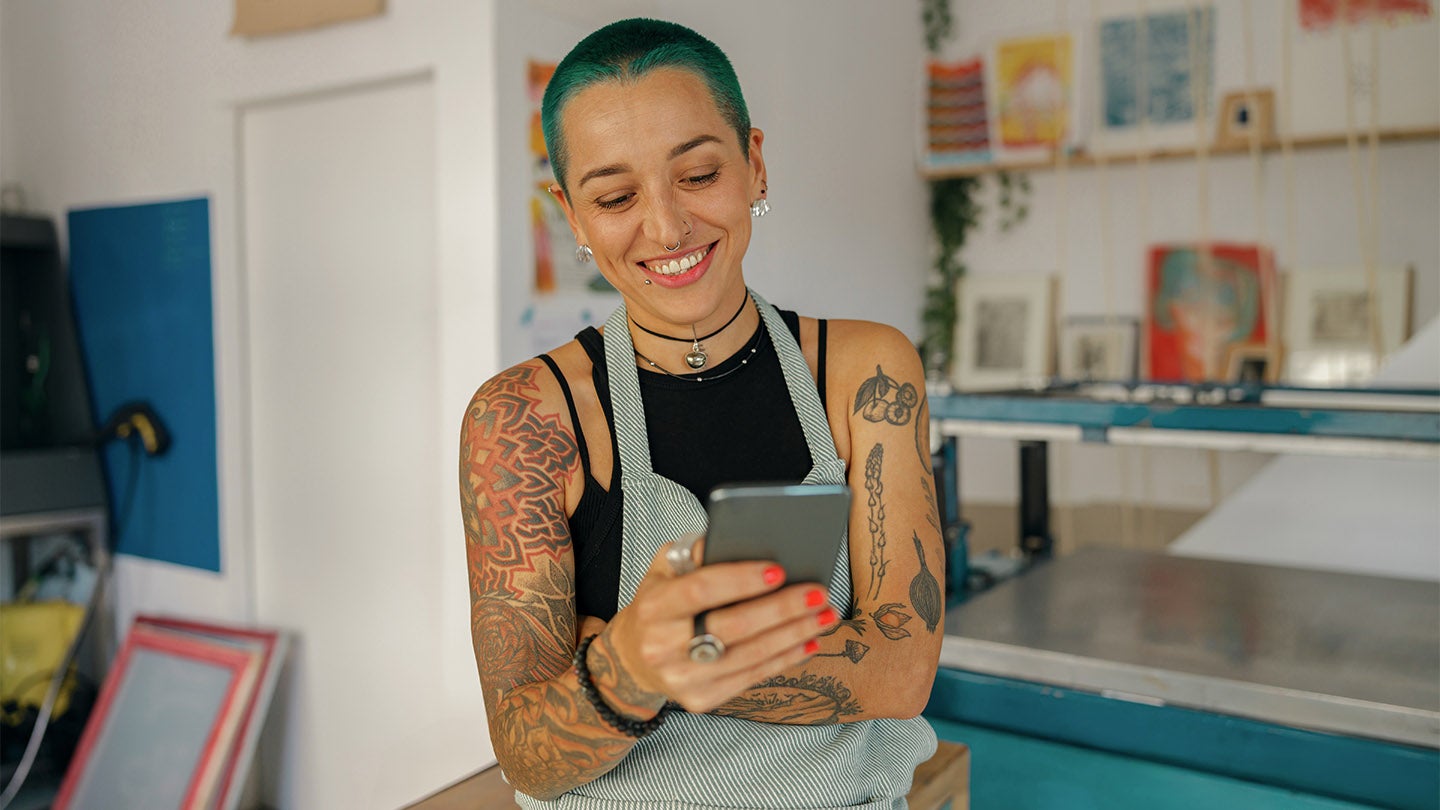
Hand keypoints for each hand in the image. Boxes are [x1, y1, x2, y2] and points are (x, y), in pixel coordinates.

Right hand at [601, 536, 839, 713]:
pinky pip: (752, 677)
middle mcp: (663, 646)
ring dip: (794, 635)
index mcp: (654, 606)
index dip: (741, 579)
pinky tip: (808, 642)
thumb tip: (738, 538)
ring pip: (750, 656)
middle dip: (782, 609)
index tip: (779, 569)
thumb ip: (695, 552)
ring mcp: (683, 678)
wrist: (632, 660)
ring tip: (825, 616)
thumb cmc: (660, 605)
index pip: (700, 589)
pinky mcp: (701, 700)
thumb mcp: (664, 570)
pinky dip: (785, 658)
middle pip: (733, 627)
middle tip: (818, 592)